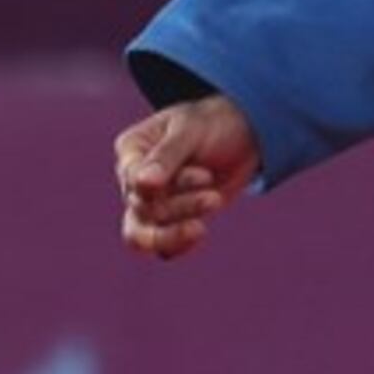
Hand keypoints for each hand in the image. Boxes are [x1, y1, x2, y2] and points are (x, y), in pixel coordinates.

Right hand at [114, 95, 259, 261]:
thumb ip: (166, 156)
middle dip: (182, 206)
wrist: (242, 137)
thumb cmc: (211, 124)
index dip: (163, 186)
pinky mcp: (169, 223)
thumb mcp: (191, 130)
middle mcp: (134, 179)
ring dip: (177, 231)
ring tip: (209, 216)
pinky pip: (163, 248)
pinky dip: (180, 244)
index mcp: (132, 150)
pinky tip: (202, 229)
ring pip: (145, 234)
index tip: (203, 176)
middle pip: (142, 209)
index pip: (131, 180)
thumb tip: (141, 184)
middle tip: (215, 197)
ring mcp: (149, 204)